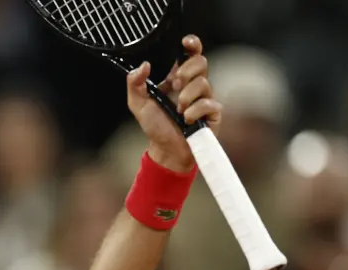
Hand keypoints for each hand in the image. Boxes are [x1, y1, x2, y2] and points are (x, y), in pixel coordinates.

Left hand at [126, 35, 221, 172]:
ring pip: (204, 83)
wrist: (166, 150)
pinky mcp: (213, 112)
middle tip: (175, 85)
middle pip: (201, 62)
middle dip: (187, 71)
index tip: (186, 42)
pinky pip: (209, 103)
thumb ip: (134, 83)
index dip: (192, 44)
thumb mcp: (137, 104)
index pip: (189, 54)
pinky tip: (187, 120)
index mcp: (177, 78)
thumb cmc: (155, 126)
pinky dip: (194, 112)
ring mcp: (205, 97)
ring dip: (187, 97)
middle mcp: (193, 85)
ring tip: (178, 111)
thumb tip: (144, 65)